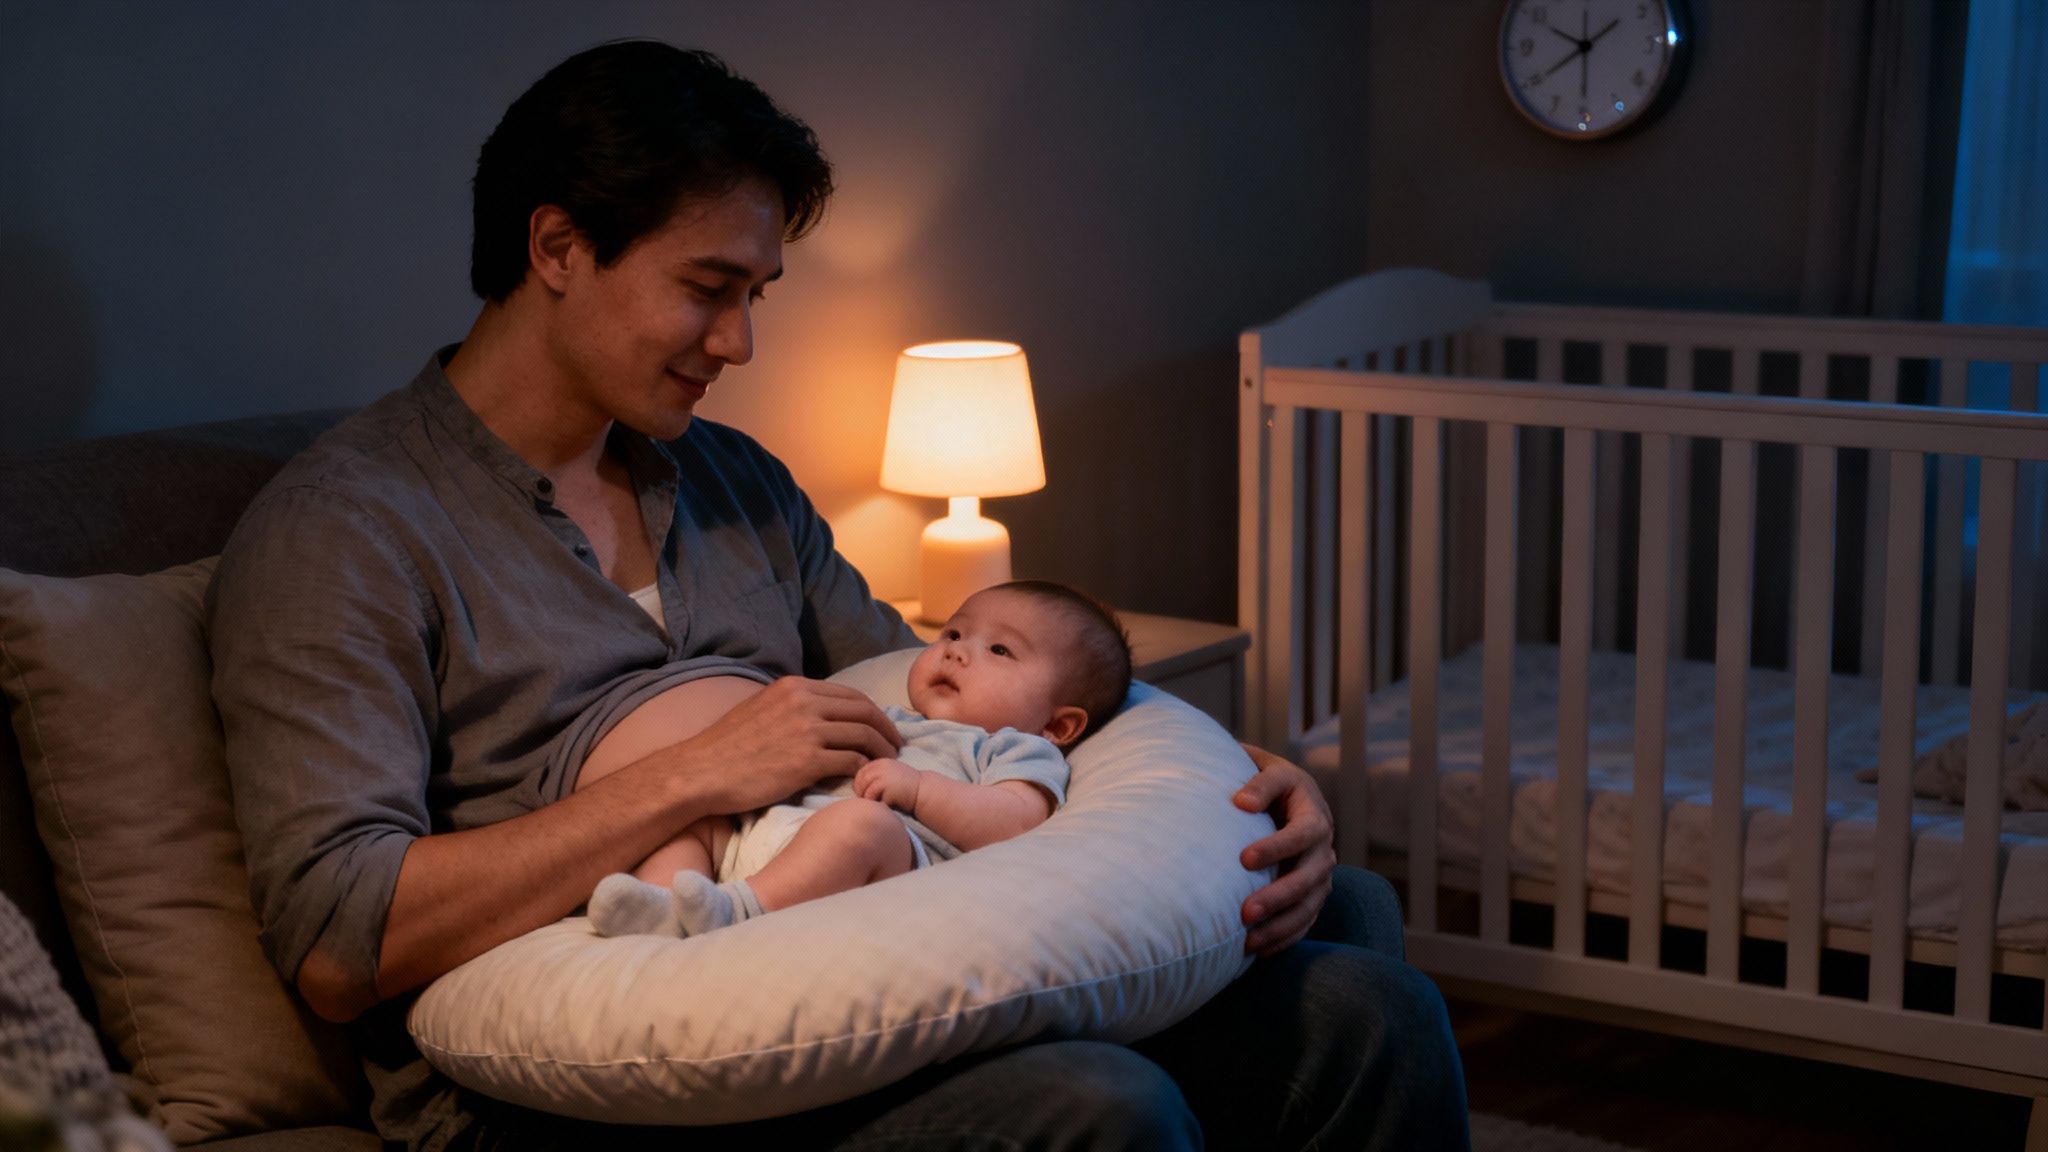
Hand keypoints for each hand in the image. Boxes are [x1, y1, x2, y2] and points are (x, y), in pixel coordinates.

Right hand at [674, 677, 901, 810]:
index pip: (850, 694)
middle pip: (864, 711)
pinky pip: (851, 762)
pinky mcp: (807, 761)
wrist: (701, 772)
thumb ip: (792, 706)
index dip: (873, 712)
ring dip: (882, 751)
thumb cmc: (726, 748)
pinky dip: (864, 770)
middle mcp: (804, 702)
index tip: (881, 728)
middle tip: (896, 747)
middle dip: (886, 730)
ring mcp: (807, 731)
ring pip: (863, 735)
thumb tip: (819, 713)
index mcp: (794, 687)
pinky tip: (865, 779)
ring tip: (888, 765)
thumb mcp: (761, 708)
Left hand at [854, 757, 922, 811]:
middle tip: (874, 801)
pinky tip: (887, 804)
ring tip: (882, 802)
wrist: (924, 793)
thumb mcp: (891, 777)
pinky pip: (870, 797)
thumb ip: (876, 777)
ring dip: (870, 800)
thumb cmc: (906, 790)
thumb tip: (858, 788)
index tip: (869, 795)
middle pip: (859, 781)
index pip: (860, 773)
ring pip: (863, 790)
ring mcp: (881, 774)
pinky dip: (876, 804)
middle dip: (863, 793)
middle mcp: (880, 766)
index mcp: (881, 762)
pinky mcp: (884, 785)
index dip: (861, 785)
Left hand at [1233, 744, 1336, 956]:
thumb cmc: (1267, 783)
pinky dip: (1284, 937)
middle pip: (1310, 876)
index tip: (1243, 859)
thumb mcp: (1268, 769)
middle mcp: (1323, 846)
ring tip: (1248, 941)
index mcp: (1313, 813)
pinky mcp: (1313, 894)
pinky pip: (1305, 921)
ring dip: (1281, 924)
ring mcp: (1320, 874)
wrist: (1285, 797)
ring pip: (1309, 905)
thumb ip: (1258, 781)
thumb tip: (1241, 802)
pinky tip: (1257, 950)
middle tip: (1244, 912)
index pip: (1303, 833)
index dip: (1277, 847)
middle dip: (1278, 896)